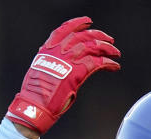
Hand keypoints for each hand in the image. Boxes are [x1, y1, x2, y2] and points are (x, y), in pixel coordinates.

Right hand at [6, 16, 120, 135]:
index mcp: (48, 49)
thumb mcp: (40, 71)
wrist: (34, 105)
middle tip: (109, 39)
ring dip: (107, 48)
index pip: (65, 29)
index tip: (88, 22)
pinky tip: (114, 66)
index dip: (78, 24)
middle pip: (83, 36)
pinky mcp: (78, 73)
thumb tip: (60, 64)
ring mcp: (68, 61)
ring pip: (93, 47)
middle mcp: (59, 51)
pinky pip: (97, 63)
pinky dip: (108, 63)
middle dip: (98, 35)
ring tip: (116, 52)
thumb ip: (51, 63)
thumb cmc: (35, 94)